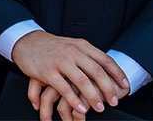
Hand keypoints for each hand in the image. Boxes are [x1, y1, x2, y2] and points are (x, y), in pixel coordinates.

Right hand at [14, 31, 128, 115]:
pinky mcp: (47, 71)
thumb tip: (107, 70)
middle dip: (108, 89)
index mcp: (81, 46)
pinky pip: (64, 88)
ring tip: (100, 108)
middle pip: (97, 72)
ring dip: (93, 97)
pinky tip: (81, 109)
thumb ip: (88, 56)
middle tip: (114, 101)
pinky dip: (74, 101)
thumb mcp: (72, 45)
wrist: (27, 42)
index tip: (125, 85)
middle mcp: (73, 52)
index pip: (105, 59)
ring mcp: (60, 61)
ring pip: (82, 81)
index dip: (117, 73)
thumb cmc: (52, 47)